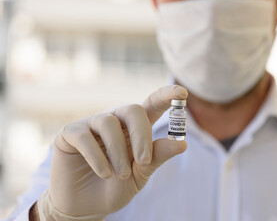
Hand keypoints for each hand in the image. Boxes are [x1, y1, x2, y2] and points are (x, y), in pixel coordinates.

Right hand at [37, 85, 187, 219]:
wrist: (85, 207)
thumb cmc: (116, 186)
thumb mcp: (141, 174)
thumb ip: (157, 157)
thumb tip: (183, 144)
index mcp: (134, 128)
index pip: (152, 104)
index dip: (167, 96)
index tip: (183, 93)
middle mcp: (114, 120)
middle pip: (132, 109)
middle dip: (141, 135)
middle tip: (144, 161)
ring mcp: (91, 124)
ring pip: (108, 123)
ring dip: (118, 152)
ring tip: (121, 175)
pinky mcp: (70, 133)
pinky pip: (85, 136)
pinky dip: (97, 157)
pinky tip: (104, 174)